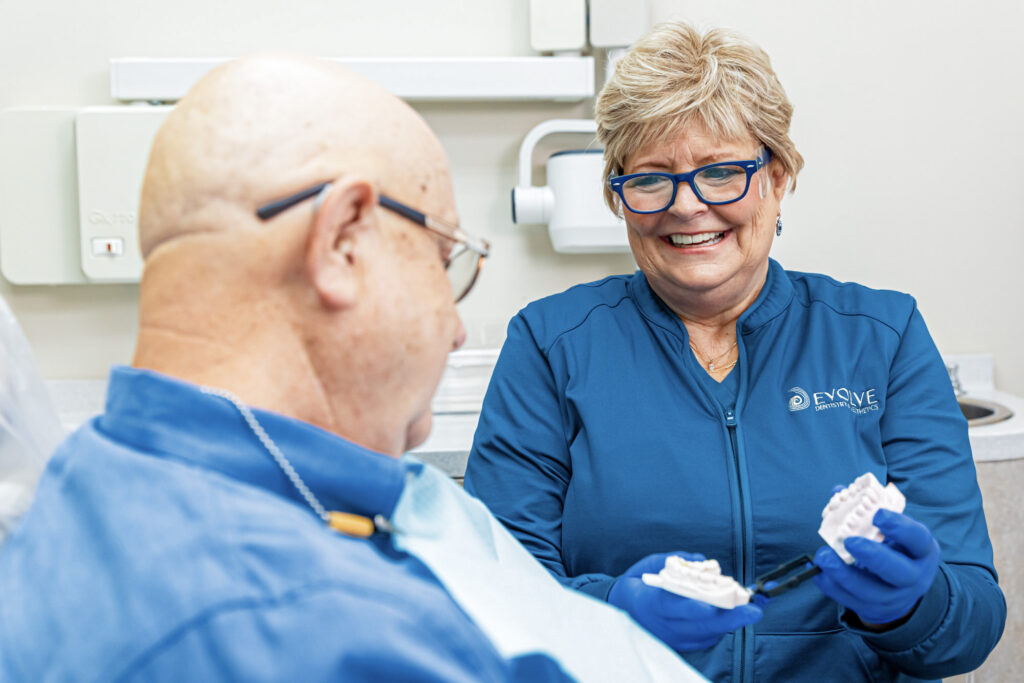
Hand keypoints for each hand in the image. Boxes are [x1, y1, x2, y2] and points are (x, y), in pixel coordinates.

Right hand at [608, 551, 762, 651]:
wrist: (621, 609)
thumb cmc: (639, 583)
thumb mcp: (651, 564)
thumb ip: (677, 561)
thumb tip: (703, 561)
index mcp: (650, 603)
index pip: (675, 606)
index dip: (697, 606)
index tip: (718, 603)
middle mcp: (661, 626)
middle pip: (698, 626)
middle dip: (728, 618)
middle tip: (753, 610)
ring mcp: (670, 639)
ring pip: (705, 635)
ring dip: (729, 623)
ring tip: (748, 611)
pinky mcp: (679, 646)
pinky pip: (704, 639)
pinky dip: (718, 628)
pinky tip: (729, 617)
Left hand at [813, 509, 940, 625]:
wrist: (900, 589)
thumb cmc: (894, 548)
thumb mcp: (892, 530)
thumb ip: (867, 510)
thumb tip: (838, 490)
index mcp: (921, 550)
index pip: (917, 539)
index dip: (900, 527)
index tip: (877, 515)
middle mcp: (914, 576)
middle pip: (898, 572)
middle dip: (873, 556)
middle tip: (849, 541)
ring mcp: (895, 597)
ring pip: (871, 592)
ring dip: (844, 575)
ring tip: (823, 557)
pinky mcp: (874, 609)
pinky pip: (851, 601)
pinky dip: (831, 587)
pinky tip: (817, 572)